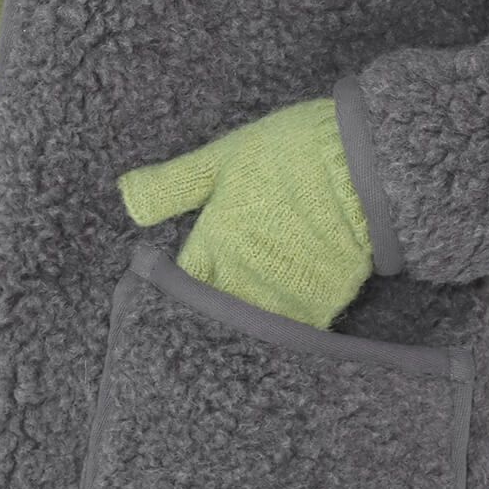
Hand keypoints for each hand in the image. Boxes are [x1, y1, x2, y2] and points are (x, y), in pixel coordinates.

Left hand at [116, 97, 372, 328]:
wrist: (364, 170)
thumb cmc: (289, 155)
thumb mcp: (223, 158)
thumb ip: (174, 184)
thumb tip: (124, 199)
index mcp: (213, 246)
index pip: (178, 285)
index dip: (173, 284)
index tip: (169, 283)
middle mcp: (241, 283)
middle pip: (212, 314)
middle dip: (207, 312)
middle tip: (208, 302)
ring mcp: (281, 300)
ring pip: (248, 328)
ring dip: (240, 323)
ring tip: (240, 314)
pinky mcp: (321, 307)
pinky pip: (288, 333)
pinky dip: (278, 328)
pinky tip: (276, 316)